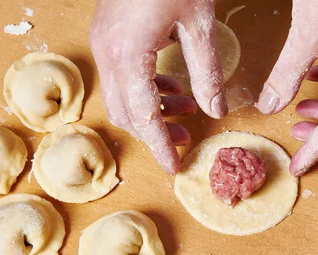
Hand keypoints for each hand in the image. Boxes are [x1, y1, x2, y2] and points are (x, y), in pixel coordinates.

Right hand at [90, 0, 226, 174]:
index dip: (159, 145)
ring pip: (120, 97)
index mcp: (128, 54)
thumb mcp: (198, 25)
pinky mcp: (107, 35)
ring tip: (184, 113)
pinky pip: (120, 77)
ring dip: (150, 111)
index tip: (174, 167)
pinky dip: (144, 90)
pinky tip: (171, 87)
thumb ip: (206, 72)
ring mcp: (103, 43)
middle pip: (125, 112)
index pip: (142, 115)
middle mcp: (107, 53)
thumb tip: (215, 110)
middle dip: (154, 132)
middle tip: (185, 139)